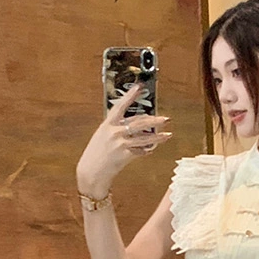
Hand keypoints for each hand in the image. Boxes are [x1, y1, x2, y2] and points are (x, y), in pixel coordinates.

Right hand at [76, 81, 171, 195]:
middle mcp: (114, 132)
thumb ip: (116, 128)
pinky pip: (141, 151)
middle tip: (165, 119)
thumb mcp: (102, 135)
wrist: (91, 172)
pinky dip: (146, 151)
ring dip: (158, 137)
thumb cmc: (96, 154)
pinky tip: (150, 149)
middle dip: (154, 120)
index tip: (139, 87)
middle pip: (139, 123)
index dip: (130, 96)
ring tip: (168, 135)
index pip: (120, 106)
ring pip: (145, 138)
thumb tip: (136, 126)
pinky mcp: (125, 155)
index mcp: (107, 124)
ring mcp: (120, 144)